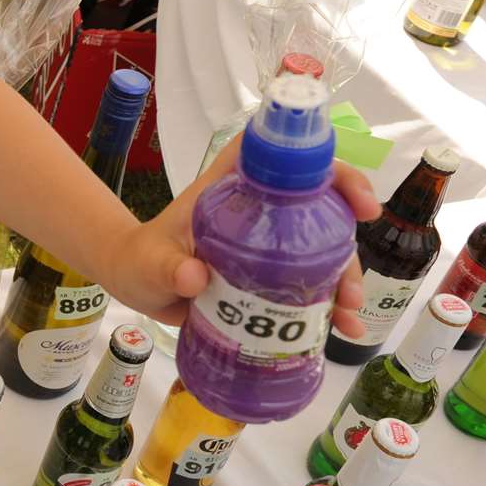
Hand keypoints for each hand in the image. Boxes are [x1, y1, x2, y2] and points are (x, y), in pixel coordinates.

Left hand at [99, 143, 380, 335]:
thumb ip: (168, 268)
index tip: (348, 192)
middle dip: (344, 235)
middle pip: (314, 203)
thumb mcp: (150, 264)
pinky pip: (307, 284)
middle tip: (351, 278)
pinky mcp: (267, 275)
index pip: (276, 157)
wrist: (135, 286)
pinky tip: (342, 328)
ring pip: (319, 247)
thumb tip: (194, 277)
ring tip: (347, 311)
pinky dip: (328, 305)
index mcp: (228, 191)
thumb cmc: (139, 260)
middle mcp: (256, 212)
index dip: (317, 162)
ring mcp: (266, 244)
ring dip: (343, 276)